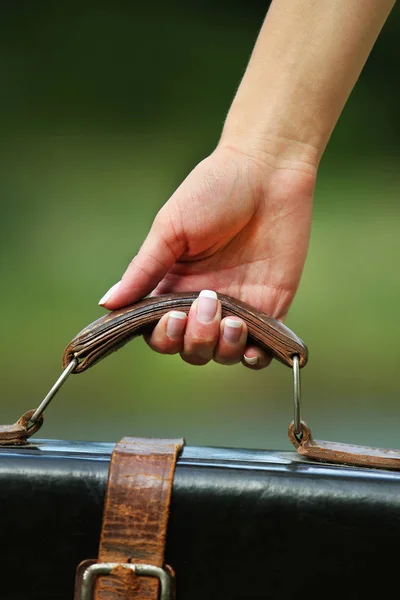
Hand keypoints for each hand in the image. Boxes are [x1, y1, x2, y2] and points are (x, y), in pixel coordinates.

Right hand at [99, 145, 315, 368]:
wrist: (267, 171)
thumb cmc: (214, 191)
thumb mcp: (170, 229)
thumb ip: (143, 270)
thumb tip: (107, 304)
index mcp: (174, 285)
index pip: (159, 330)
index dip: (163, 334)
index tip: (172, 317)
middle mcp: (203, 302)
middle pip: (188, 349)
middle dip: (194, 339)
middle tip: (206, 302)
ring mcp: (237, 307)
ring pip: (221, 354)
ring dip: (222, 347)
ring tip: (232, 319)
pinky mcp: (269, 307)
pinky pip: (259, 350)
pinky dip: (253, 358)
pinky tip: (251, 346)